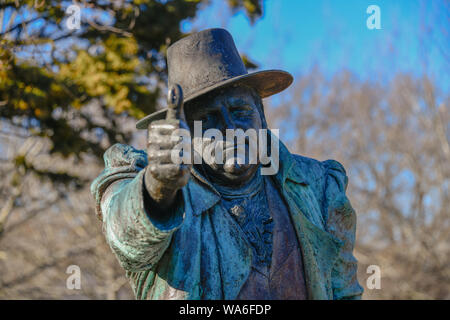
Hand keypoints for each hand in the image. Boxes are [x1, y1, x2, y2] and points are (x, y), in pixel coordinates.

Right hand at [144, 85, 190, 208]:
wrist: (167, 171)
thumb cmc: (174, 143)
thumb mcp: (177, 122)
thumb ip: (176, 106)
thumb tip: (175, 86)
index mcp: (153, 127)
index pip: (180, 128)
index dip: (186, 135)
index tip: (180, 138)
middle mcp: (149, 141)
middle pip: (181, 142)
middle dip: (188, 148)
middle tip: (182, 152)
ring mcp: (151, 156)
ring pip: (181, 155)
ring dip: (186, 160)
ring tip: (180, 160)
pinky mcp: (155, 171)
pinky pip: (178, 168)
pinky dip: (183, 170)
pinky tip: (177, 169)